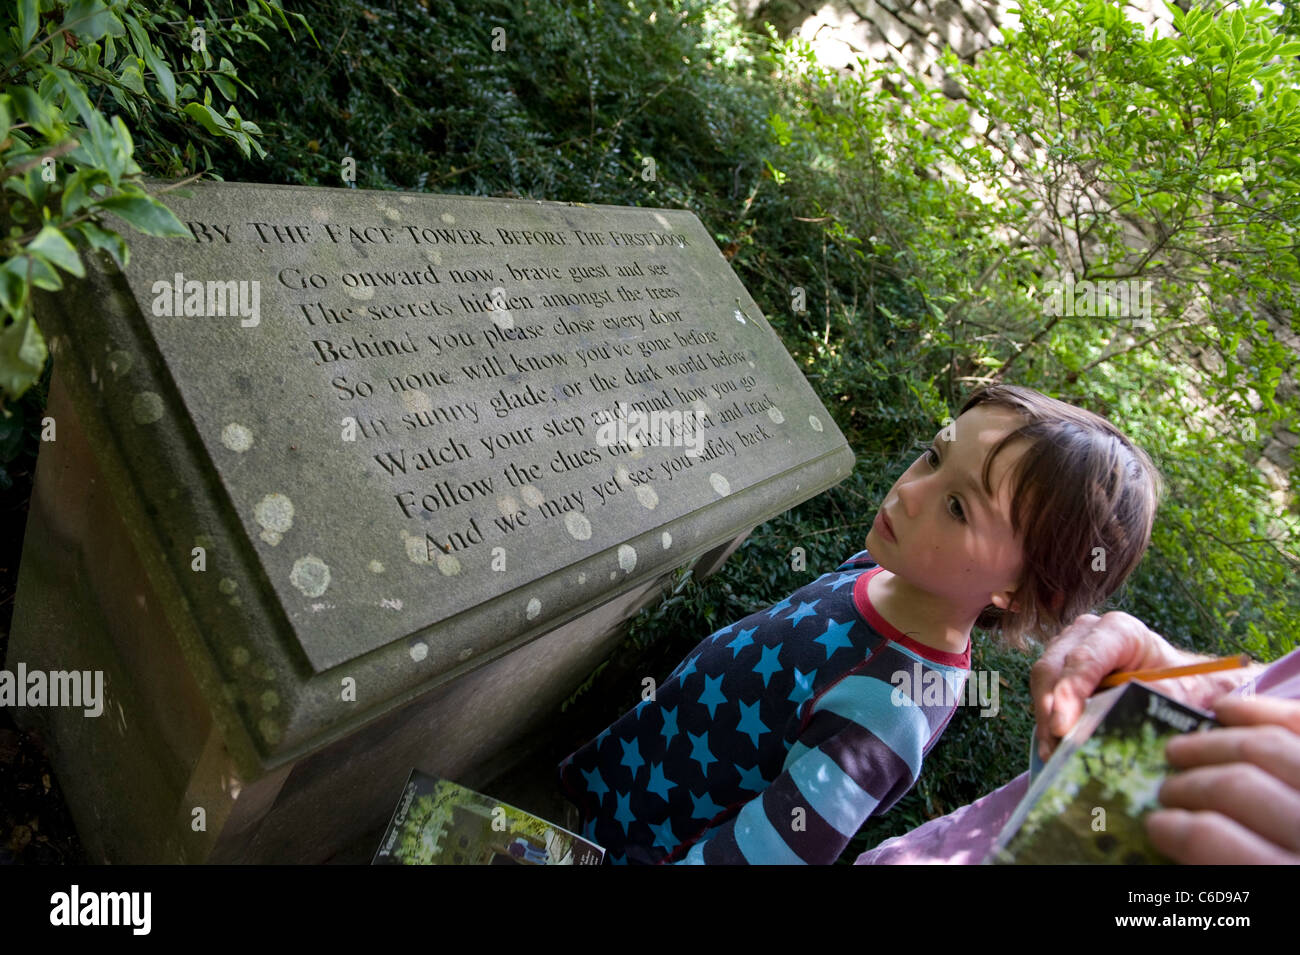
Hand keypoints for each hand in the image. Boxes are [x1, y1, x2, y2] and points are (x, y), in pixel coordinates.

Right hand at [1029, 612, 1259, 761]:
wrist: (1183, 684)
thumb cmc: (1184, 685)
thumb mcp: (1182, 693)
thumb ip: (1156, 698)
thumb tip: (1121, 717)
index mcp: (1120, 630)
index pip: (1084, 657)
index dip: (1070, 691)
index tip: (1063, 727)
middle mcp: (1087, 633)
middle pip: (1053, 667)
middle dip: (1050, 709)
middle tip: (1054, 748)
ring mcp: (1069, 648)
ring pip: (1043, 680)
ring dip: (1045, 719)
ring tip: (1052, 755)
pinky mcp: (1061, 669)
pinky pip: (1044, 694)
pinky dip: (1047, 721)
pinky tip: (1054, 748)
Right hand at [1146, 695, 1299, 863]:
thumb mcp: (1276, 923)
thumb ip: (1234, 879)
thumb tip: (1182, 848)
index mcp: (1290, 878)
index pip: (1213, 840)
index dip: (1174, 828)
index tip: (1156, 825)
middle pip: (1238, 787)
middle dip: (1190, 785)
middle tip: (1168, 789)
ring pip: (1271, 748)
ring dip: (1215, 742)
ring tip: (1184, 748)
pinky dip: (1266, 712)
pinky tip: (1229, 710)